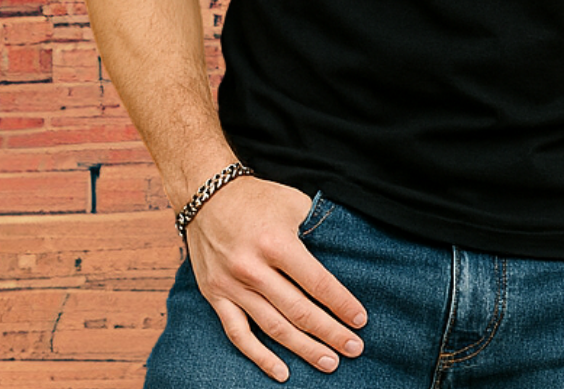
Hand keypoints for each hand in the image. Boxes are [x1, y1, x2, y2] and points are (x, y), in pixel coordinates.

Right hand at [185, 177, 367, 379]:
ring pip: (274, 328)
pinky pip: (239, 334)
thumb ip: (315, 230)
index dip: (342, 304)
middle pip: (299, 311)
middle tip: (355, 348)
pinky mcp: (215, 296)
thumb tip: (343, 257)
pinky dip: (260, 356)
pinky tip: (282, 372)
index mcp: (275, 243)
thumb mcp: (293, 203)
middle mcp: (252, 268)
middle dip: (331, 333)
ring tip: (330, 362)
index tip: (360, 321)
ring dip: (304, 349)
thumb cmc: (256, 198)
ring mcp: (232, 286)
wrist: (203, 193)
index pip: (317, 283)